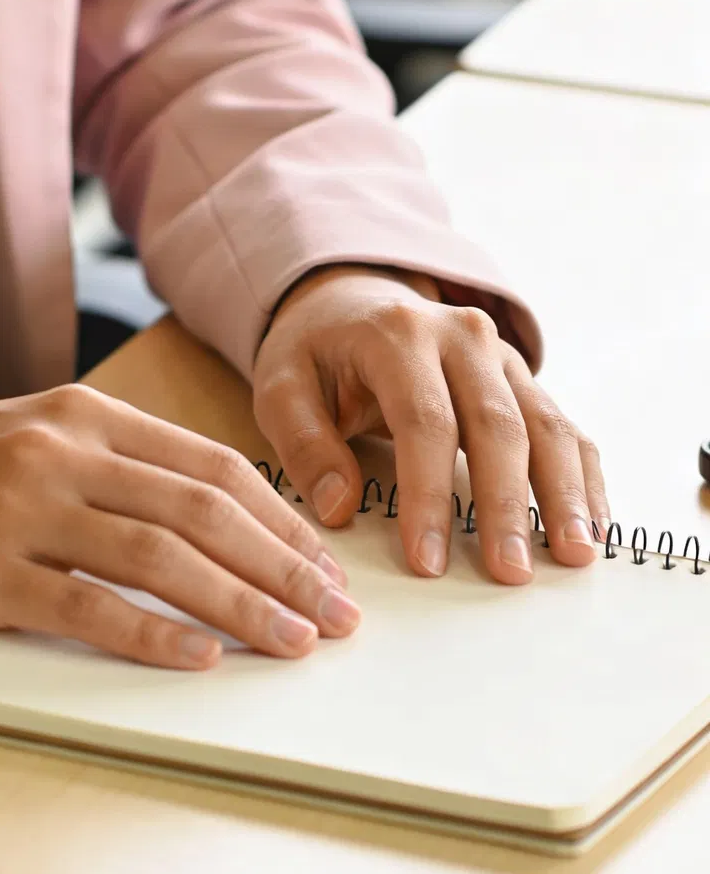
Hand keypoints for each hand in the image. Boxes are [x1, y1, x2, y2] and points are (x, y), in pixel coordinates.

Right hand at [0, 384, 363, 670]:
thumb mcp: (31, 442)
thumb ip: (114, 468)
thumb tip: (223, 527)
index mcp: (78, 414)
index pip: (209, 465)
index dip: (281, 519)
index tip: (329, 567)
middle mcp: (57, 452)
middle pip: (200, 510)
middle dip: (284, 567)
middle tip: (337, 618)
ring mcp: (18, 510)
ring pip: (158, 556)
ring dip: (241, 605)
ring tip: (293, 644)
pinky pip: (85, 607)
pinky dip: (151, 635)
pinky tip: (199, 657)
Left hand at [252, 265, 609, 584]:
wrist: (353, 300)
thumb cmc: (317, 354)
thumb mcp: (281, 384)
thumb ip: (303, 443)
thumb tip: (339, 508)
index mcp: (398, 334)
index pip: (424, 420)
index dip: (428, 494)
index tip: (427, 561)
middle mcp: (462, 337)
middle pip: (496, 424)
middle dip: (506, 504)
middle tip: (509, 573)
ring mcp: (502, 357)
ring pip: (545, 425)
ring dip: (563, 493)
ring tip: (573, 555)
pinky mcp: (524, 380)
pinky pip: (565, 427)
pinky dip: (584, 477)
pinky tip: (591, 526)